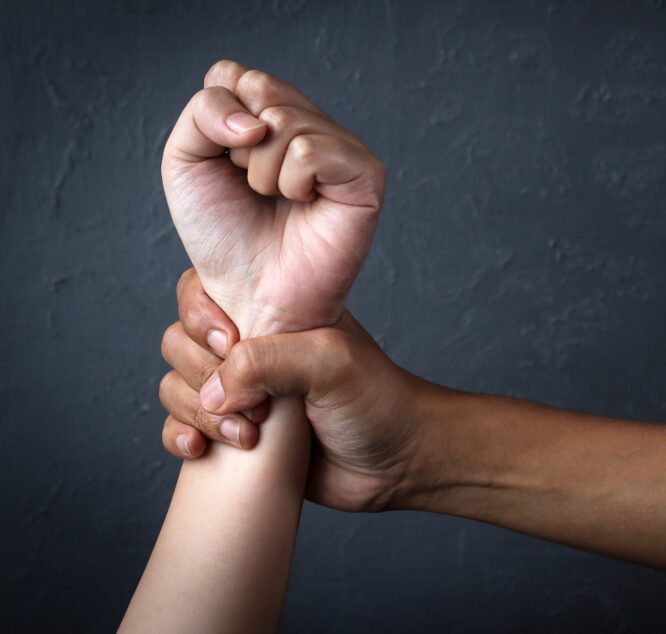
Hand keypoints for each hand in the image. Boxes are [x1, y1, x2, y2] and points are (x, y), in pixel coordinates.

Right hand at [159, 269, 430, 511]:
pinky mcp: (235, 434)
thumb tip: (216, 390)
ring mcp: (241, 392)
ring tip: (246, 437)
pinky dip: (181, 437)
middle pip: (180, 342)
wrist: (398, 462)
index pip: (202, 293)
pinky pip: (181, 429)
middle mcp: (250, 347)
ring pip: (177, 386)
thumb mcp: (331, 363)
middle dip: (201, 375)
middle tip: (252, 405)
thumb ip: (270, 360)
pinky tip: (200, 451)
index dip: (200, 317)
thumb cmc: (377, 400)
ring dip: (195, 412)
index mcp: (272, 314)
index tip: (228, 344)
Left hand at [162, 60, 385, 337]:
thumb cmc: (225, 235)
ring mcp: (343, 146)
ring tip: (278, 201)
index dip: (215, 121)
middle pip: (260, 88)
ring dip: (263, 173)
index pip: (233, 75)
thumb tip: (258, 122)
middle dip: (238, 147)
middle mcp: (312, 124)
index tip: (226, 167)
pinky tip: (303, 205)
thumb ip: (204, 112)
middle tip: (254, 187)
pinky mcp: (366, 174)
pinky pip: (311, 150)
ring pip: (285, 121)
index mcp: (273, 116)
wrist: (250, 293)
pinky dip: (292, 183)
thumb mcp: (186, 162)